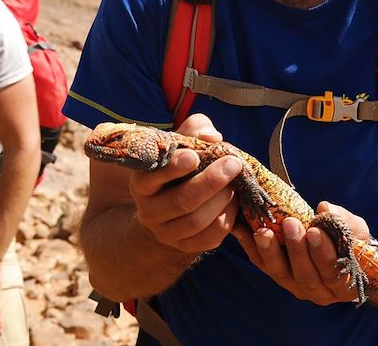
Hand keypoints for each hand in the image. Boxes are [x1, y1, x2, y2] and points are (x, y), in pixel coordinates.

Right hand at [128, 113, 241, 254]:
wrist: (171, 204)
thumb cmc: (179, 165)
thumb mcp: (181, 143)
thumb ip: (194, 130)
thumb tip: (212, 137)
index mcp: (141, 184)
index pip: (152, 178)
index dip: (173, 168)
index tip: (194, 156)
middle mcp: (148, 212)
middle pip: (181, 201)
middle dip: (211, 182)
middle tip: (234, 164)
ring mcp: (165, 233)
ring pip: (197, 221)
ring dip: (222, 201)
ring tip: (236, 184)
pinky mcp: (185, 247)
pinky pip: (210, 238)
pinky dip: (227, 219)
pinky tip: (234, 202)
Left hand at [232, 201, 370, 305]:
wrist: (336, 246)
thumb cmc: (351, 240)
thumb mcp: (355, 230)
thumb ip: (344, 223)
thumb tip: (325, 209)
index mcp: (344, 286)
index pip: (334, 273)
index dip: (324, 253)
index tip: (315, 230)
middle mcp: (319, 292)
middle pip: (305, 276)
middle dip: (296, 249)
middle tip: (290, 224)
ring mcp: (295, 286)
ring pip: (280, 273)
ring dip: (270, 250)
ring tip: (263, 230)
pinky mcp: (276, 274)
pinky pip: (261, 264)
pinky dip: (250, 247)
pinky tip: (242, 229)